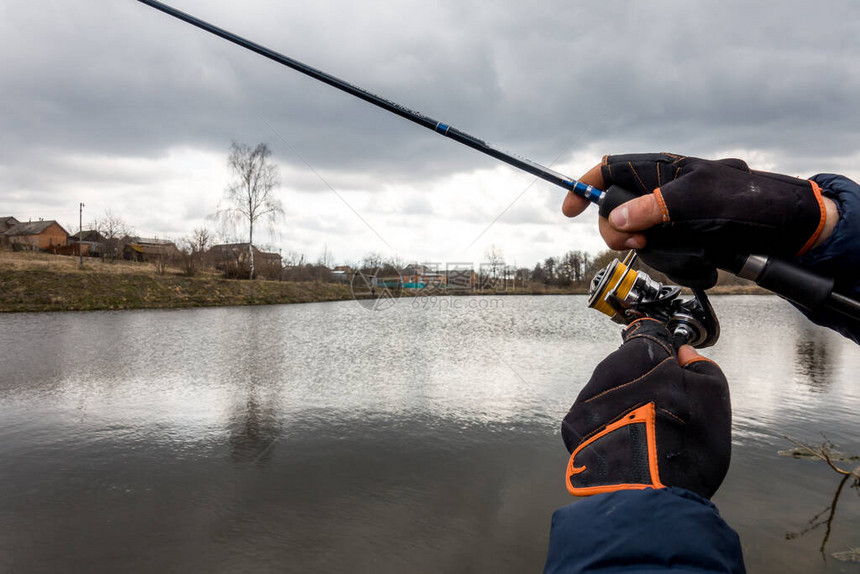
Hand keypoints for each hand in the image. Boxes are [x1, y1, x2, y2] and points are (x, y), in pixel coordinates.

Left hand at [561, 318, 730, 499]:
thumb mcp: (713, 397)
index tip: (671, 373)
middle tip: (663, 411)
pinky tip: (625, 443)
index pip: (649, 342)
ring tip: (645, 432)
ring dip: (623, 404)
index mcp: (639, 356)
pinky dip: (607, 426)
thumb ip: (701, 366)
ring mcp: (585, 399)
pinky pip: (593, 417)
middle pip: (626, 368)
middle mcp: (605, 371)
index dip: (663, 359)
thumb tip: (685, 355)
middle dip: (642, 383)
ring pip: (608, 393)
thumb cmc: (687, 443)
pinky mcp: (572, 427)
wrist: (651, 493)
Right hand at [563, 153, 836, 286]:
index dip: (586, 188)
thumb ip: (652, 206)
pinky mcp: (682, 241)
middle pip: (614, 212)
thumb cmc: (745, 203)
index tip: (570, 211)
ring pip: (636, 240)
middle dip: (619, 231)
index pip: (611, 171)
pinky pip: (661, 257)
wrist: (783, 230)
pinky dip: (675, 263)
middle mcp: (660, 194)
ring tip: (683, 250)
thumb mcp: (695, 199)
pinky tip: (696, 259)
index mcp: (661, 171)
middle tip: (639, 242)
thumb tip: (617, 218)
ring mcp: (670, 219)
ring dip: (656, 252)